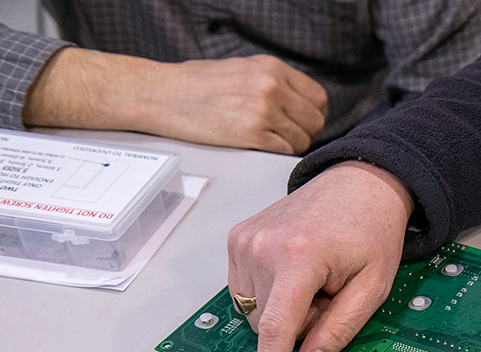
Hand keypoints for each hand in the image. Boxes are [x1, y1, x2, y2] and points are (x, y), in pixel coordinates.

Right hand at [25, 48, 326, 153]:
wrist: (162, 94)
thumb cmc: (197, 83)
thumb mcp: (243, 69)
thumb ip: (274, 83)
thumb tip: (300, 105)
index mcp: (272, 68)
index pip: (318, 97)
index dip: (313, 114)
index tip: (303, 122)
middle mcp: (272, 87)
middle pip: (314, 121)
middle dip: (306, 132)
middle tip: (288, 137)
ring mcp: (263, 111)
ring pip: (301, 139)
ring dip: (291, 145)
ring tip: (270, 141)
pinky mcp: (251, 134)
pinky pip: (283, 151)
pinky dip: (278, 153)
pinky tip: (262, 148)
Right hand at [226, 161, 412, 351]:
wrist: (358, 183)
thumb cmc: (372, 232)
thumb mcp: (373, 286)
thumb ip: (340, 329)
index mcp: (299, 257)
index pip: (277, 330)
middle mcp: (261, 247)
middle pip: (270, 326)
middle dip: (300, 324)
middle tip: (331, 294)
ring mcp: (243, 241)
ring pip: (256, 313)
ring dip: (286, 309)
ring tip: (315, 277)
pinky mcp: (236, 240)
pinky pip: (247, 292)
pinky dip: (272, 293)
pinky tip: (297, 270)